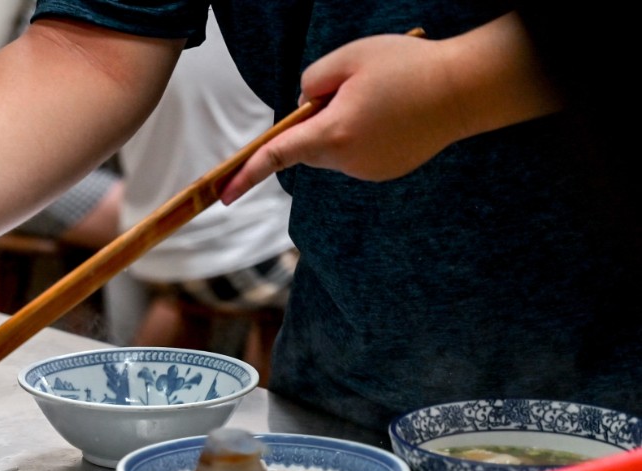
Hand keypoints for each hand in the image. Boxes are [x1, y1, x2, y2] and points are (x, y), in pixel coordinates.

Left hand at [221, 14, 561, 202]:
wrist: (464, 90)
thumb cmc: (406, 67)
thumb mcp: (348, 58)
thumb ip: (311, 83)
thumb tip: (302, 108)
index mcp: (332, 134)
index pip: (277, 155)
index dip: (247, 174)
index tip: (223, 195)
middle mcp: (347, 161)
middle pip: (308, 143)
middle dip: (316, 118)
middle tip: (352, 86)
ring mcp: (366, 171)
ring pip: (333, 147)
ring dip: (342, 124)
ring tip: (381, 97)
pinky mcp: (384, 172)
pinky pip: (356, 153)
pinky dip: (363, 133)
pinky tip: (393, 114)